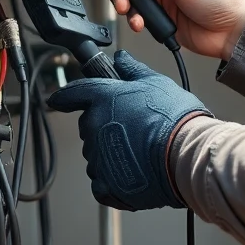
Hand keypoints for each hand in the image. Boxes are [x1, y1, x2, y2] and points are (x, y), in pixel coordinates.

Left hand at [45, 50, 210, 210]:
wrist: (187, 154)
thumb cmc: (174, 118)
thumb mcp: (156, 83)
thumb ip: (133, 70)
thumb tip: (121, 59)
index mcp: (103, 99)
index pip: (73, 93)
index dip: (65, 97)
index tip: (58, 100)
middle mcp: (95, 127)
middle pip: (88, 126)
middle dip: (103, 126)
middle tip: (130, 129)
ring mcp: (99, 158)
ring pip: (95, 155)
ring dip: (110, 153)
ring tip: (139, 153)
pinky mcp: (107, 185)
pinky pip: (101, 182)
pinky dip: (113, 180)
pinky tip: (133, 174)